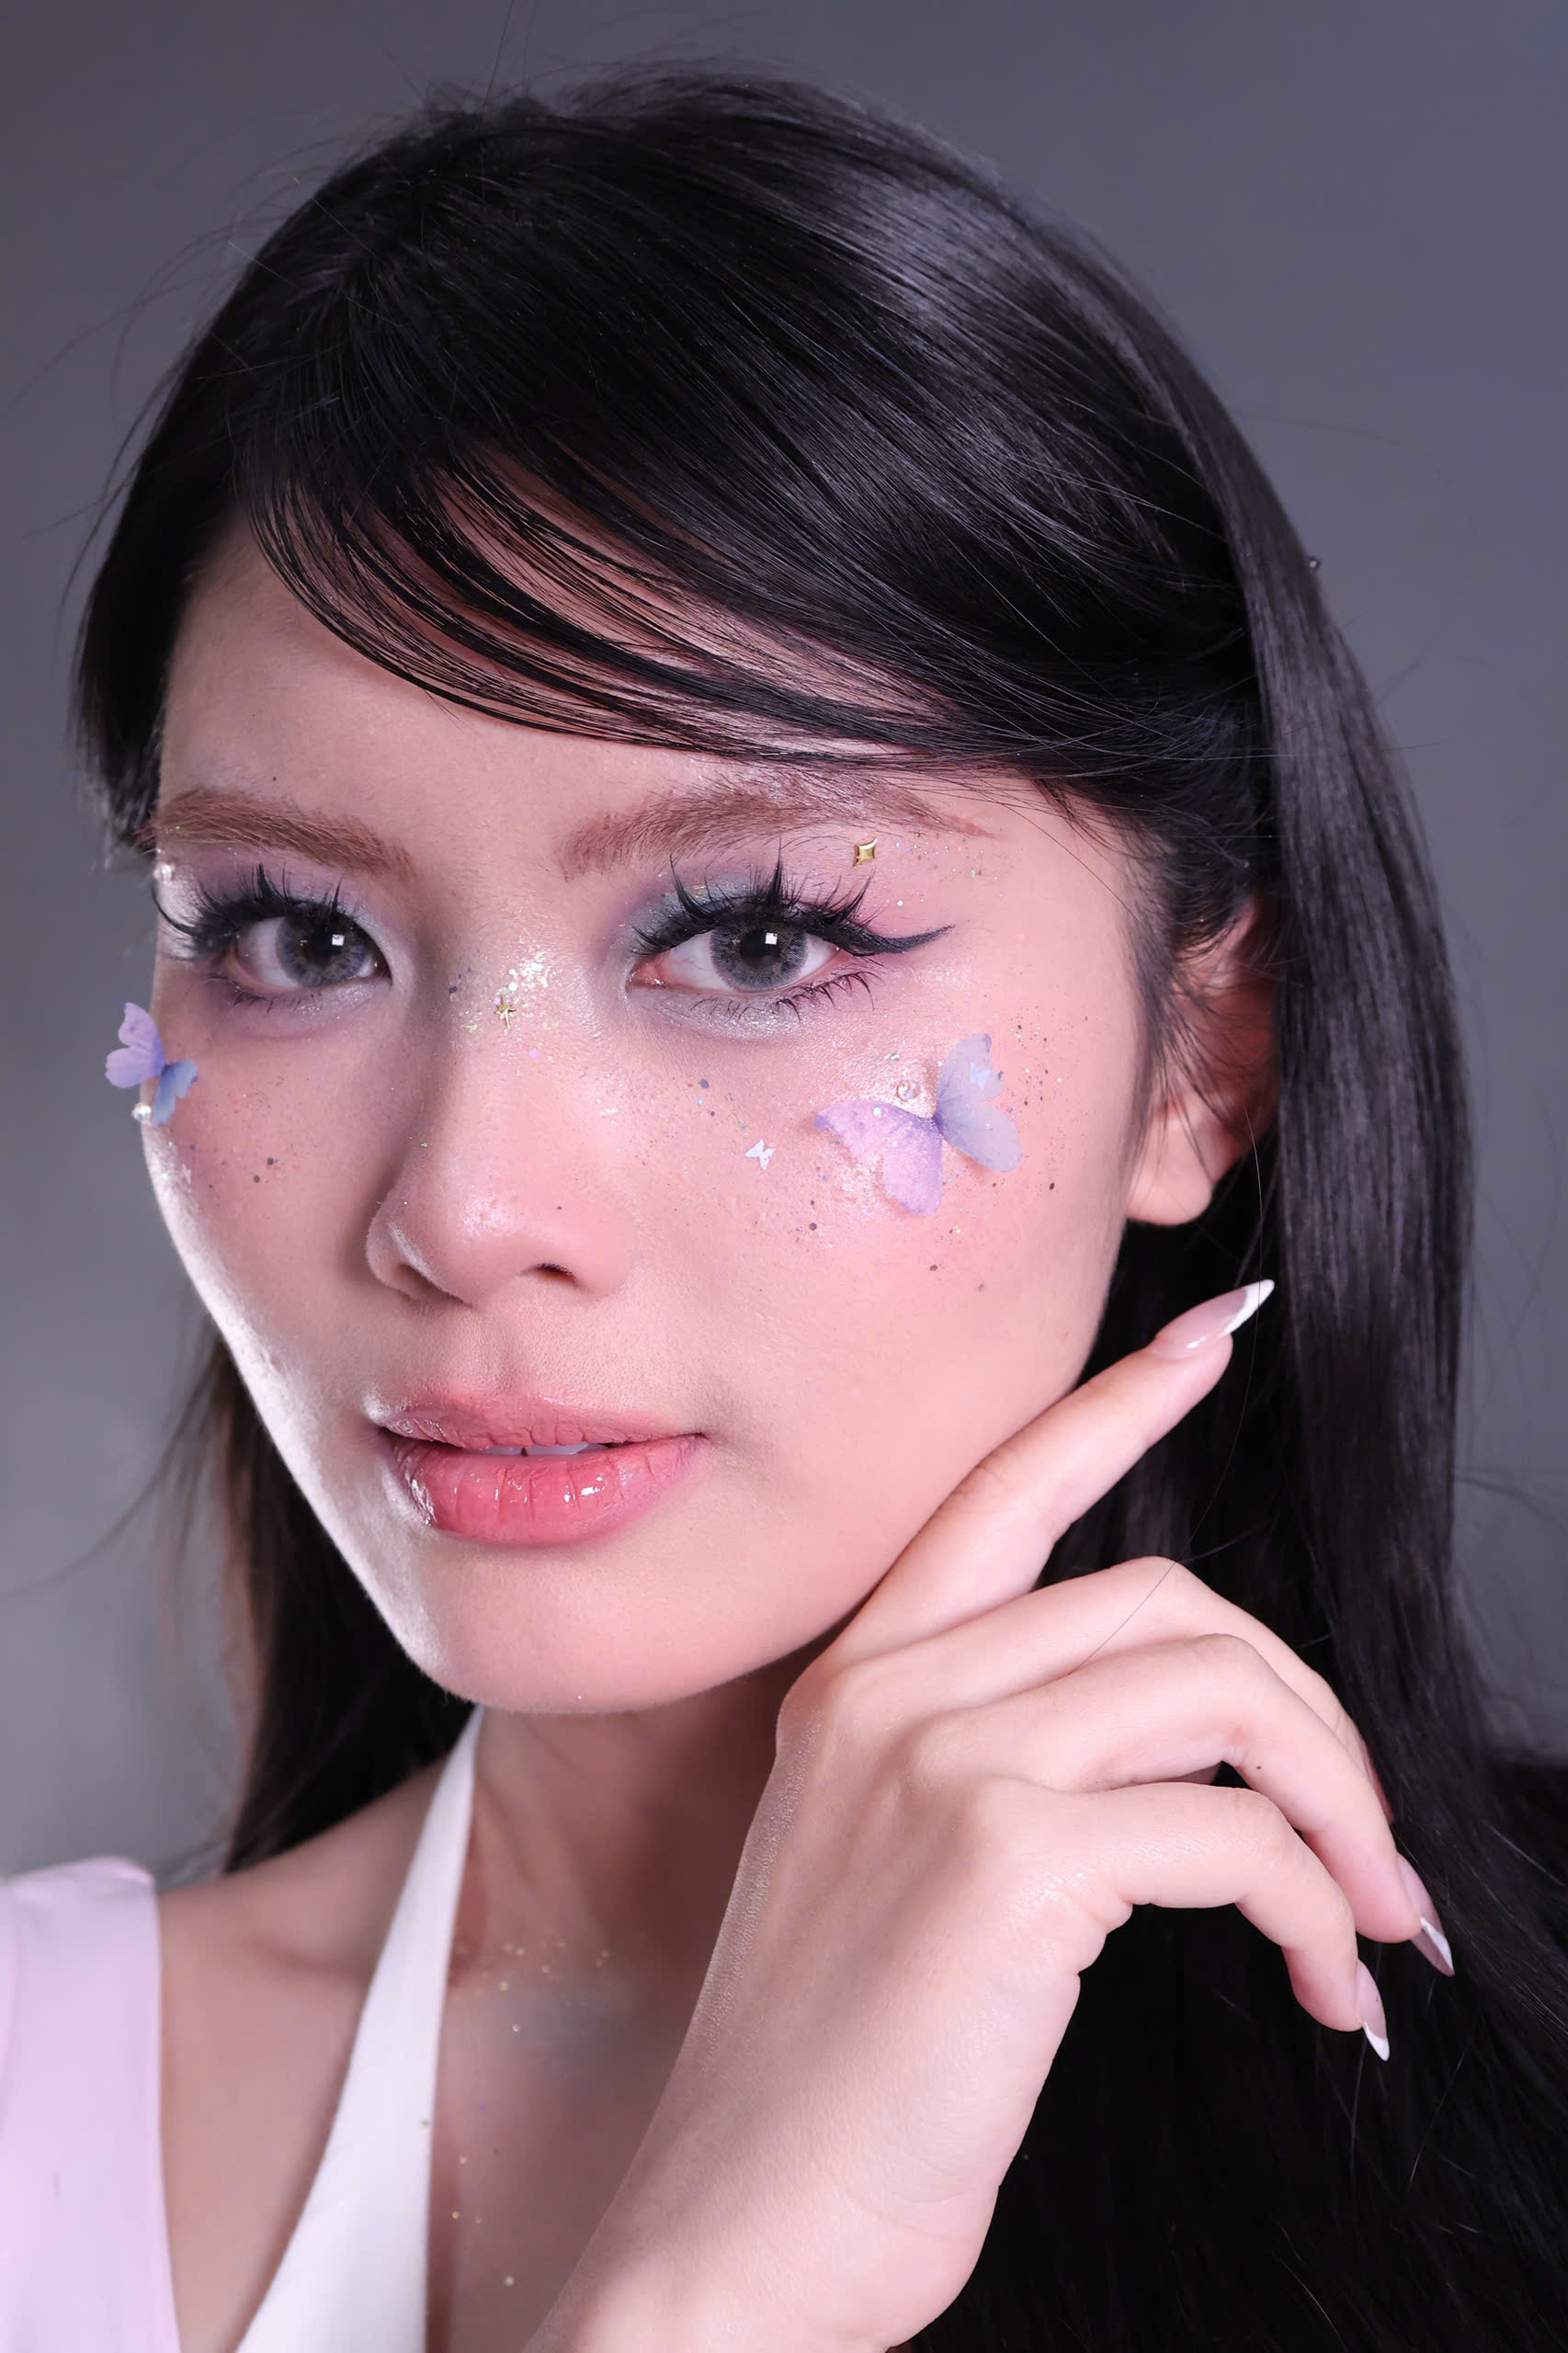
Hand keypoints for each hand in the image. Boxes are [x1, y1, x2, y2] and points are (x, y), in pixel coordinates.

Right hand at [537, 1285, 1437, 2352]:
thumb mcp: (879, 1874)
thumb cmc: (822, 2079)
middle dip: (1310, 1711)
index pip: (1002, 1489)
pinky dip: (1315, 1909)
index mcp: (852, 1682)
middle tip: (1368, 1841)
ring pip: (1223, 1695)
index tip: (1212, 1340)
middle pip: (1170, 1605)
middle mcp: (890, 1692)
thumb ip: (982, 1767)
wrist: (730, 2238)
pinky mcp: (1008, 1861)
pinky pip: (1236, 1834)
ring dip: (1340, 1811)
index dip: (1120, 1402)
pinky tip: (1321, 1988)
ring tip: (1368, 1920)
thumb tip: (1172, 1739)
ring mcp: (941, 1763)